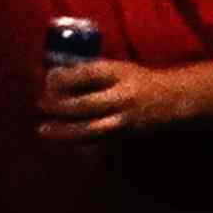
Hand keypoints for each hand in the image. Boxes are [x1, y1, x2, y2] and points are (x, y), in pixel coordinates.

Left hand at [37, 51, 173, 144]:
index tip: (47, 80)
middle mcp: (122, 98)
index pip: (86, 74)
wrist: (172, 99)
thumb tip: (52, 77)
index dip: (63, 78)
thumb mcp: (115, 67)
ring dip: (65, 130)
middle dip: (59, 107)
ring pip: (91, 129)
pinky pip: (100, 144)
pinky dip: (80, 145)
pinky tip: (65, 144)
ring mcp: (125, 120)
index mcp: (118, 75)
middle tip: (40, 105)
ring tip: (44, 129)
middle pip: (85, 105)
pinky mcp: (127, 137)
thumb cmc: (137, 80)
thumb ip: (88, 71)